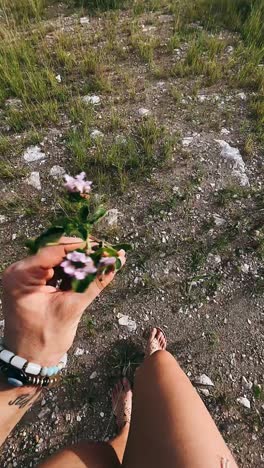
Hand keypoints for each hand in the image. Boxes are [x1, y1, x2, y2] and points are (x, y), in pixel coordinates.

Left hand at [2, 237, 125, 366]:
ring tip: (103, 259)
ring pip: (58, 257)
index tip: (103, 246)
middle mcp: (21, 270)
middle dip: (82, 252)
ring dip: (80, 259)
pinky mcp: (35, 281)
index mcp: (22, 275)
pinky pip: (57, 268)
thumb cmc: (45, 339)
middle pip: (56, 250)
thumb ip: (95, 282)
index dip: (80, 246)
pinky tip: (92, 268)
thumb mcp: (71, 308)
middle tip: (106, 253)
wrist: (30, 359)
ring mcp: (27, 275)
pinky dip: (74, 269)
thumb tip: (116, 262)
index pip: (53, 250)